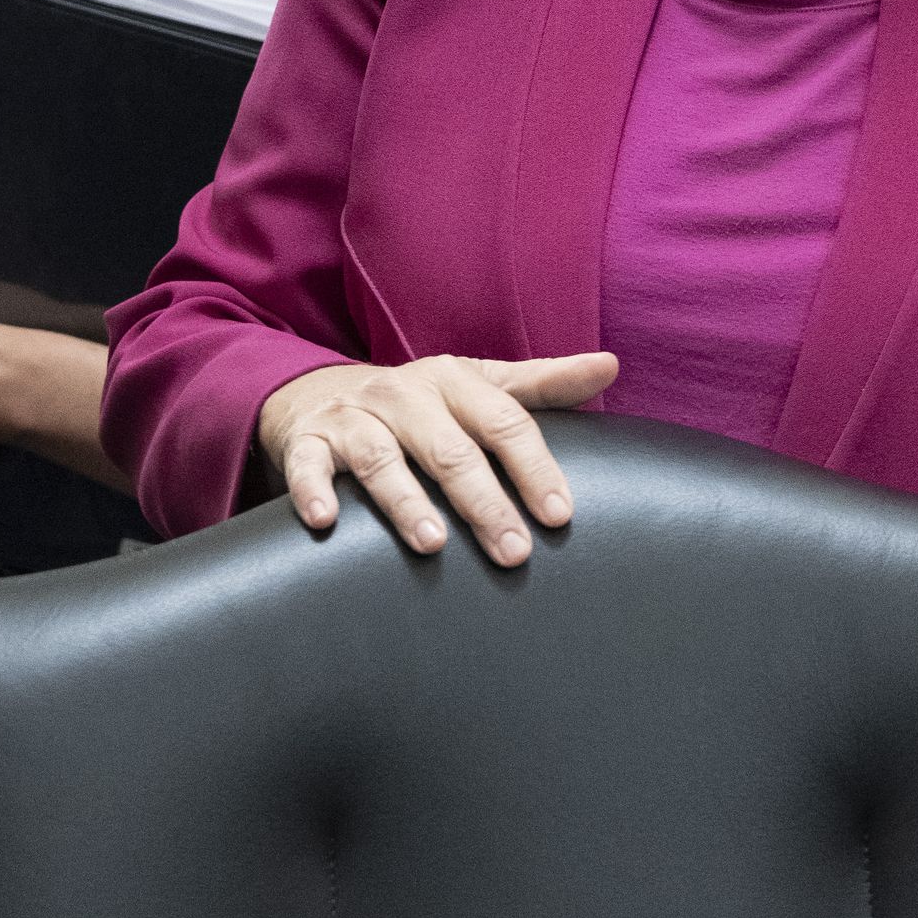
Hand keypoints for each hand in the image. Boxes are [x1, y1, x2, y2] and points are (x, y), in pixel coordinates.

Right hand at [257, 352, 619, 567]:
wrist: (323, 392)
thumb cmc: (423, 402)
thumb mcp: (482, 386)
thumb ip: (544, 385)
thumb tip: (611, 365)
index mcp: (456, 381)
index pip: (505, 424)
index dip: (534, 469)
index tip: (559, 516)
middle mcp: (406, 394)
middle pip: (450, 450)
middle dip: (484, 502)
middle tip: (513, 552)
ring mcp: (354, 417)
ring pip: (381, 459)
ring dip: (405, 501)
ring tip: (433, 544)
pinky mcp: (307, 440)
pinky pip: (307, 465)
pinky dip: (313, 490)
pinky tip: (327, 521)